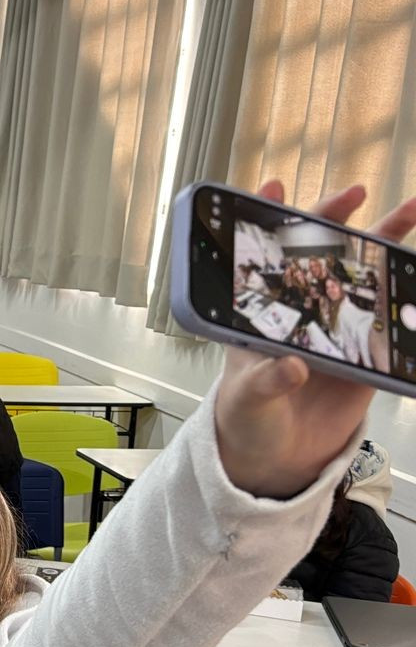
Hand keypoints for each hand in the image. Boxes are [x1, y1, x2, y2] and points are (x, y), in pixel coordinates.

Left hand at [214, 181, 415, 498]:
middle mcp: (299, 315)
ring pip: (363, 278)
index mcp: (262, 318)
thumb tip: (288, 366)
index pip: (264, 260)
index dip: (267, 222)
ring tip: (411, 209)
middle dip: (335, 218)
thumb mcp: (247, 400)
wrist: (277, 460)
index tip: (272, 187)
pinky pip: (392, 321)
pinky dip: (411, 299)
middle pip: (320, 257)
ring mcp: (335, 330)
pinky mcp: (367, 355)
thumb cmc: (246, 421)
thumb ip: (265, 382)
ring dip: (386, 245)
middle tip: (354, 193)